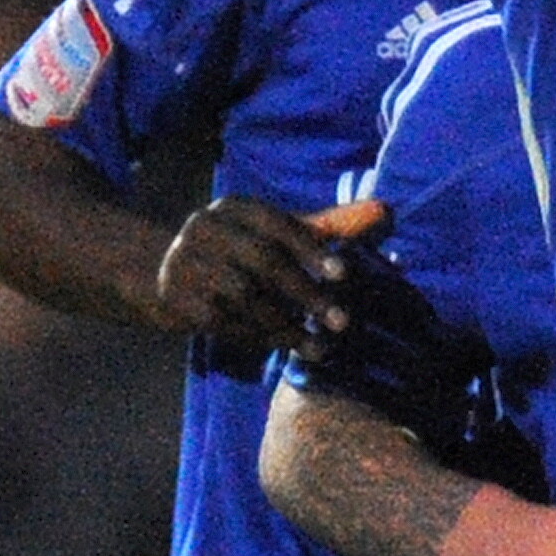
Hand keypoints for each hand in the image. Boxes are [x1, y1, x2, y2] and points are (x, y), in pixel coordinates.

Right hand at [155, 193, 372, 355]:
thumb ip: (327, 228)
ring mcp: (187, 263)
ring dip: (287, 325)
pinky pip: (225, 322)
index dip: (311, 248)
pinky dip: (259, 336)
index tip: (344, 275)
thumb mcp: (275, 235)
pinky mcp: (178, 299)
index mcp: (236, 208)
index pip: (277, 223)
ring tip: (320, 348)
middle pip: (262, 260)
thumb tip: (387, 214)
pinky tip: (285, 347)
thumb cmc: (241, 253)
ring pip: (244, 297)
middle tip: (342, 322)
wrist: (167, 275)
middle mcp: (207, 228)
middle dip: (306, 292)